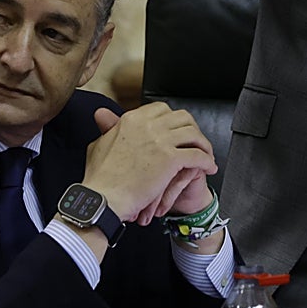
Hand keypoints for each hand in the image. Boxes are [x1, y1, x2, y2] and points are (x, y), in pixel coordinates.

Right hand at [83, 103, 217, 225]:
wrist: (103, 198)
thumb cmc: (99, 178)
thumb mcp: (98, 144)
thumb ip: (107, 127)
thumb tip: (103, 115)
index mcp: (132, 119)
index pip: (162, 109)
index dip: (174, 120)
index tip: (177, 131)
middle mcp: (148, 125)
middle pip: (182, 118)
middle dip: (192, 129)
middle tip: (195, 142)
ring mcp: (160, 140)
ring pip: (193, 134)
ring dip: (203, 145)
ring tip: (206, 155)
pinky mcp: (170, 159)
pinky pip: (197, 155)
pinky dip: (206, 161)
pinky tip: (208, 167)